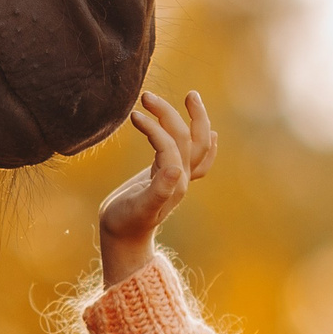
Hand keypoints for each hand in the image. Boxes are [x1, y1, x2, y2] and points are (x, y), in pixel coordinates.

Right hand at [98, 90, 216, 284]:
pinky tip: (209, 132)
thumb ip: (158, 190)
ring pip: (194, 142)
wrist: (123, 238)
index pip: (170, 145)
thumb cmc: (126, 222)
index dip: (154, 128)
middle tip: (148, 96)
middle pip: (187, 138)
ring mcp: (178, 177)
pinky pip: (197, 157)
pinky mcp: (170, 177)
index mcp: (176, 182)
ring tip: (190, 95)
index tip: (134, 115)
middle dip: (171, 114)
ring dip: (191, 119)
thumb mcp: (140, 207)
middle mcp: (182, 177)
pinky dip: (203, 141)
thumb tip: (175, 168)